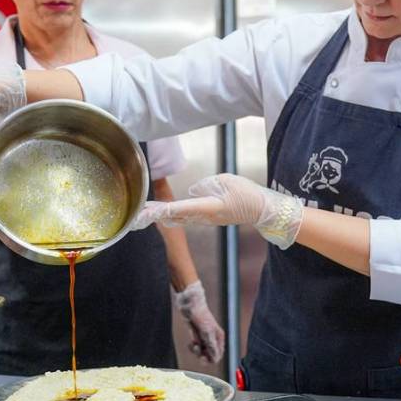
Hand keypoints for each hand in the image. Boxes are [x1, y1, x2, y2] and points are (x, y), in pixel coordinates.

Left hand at [131, 173, 303, 248]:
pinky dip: (173, 215)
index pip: (181, 207)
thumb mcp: (226, 181)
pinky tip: (164, 213)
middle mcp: (205, 216)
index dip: (162, 208)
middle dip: (157, 214)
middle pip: (175, 215)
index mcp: (209, 207)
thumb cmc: (248, 194)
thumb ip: (206, 184)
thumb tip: (193, 191)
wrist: (263, 210)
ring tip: (145, 212)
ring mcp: (207, 220)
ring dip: (163, 215)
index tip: (147, 211)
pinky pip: (187, 217)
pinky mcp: (209, 218)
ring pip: (179, 218)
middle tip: (138, 214)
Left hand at [176, 281, 224, 362]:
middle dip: (203, 355)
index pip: (218, 355)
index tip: (204, 358)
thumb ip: (211, 346)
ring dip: (197, 351)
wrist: (190, 307)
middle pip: (210, 355)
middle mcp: (213, 339)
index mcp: (219, 338)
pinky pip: (196, 348)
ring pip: (202, 352)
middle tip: (198, 351)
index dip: (211, 358)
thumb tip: (215, 358)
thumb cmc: (201, 315)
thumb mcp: (207, 333)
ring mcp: (205, 338)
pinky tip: (191, 342)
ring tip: (194, 344)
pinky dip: (193, 347)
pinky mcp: (197, 337)